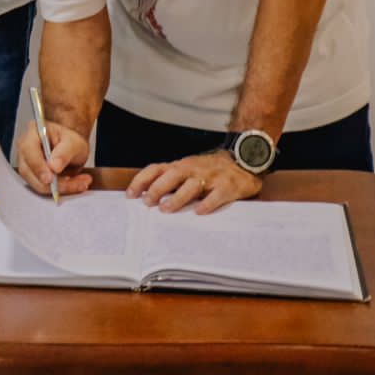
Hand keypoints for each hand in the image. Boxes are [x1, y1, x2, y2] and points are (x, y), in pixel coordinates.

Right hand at [16, 119, 91, 197]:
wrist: (71, 148)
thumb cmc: (69, 140)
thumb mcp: (74, 142)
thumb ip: (65, 152)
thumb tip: (54, 166)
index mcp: (33, 133)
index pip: (29, 151)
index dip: (38, 166)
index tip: (51, 178)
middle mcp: (25, 149)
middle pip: (30, 172)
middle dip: (54, 182)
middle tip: (76, 183)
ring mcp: (27, 165)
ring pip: (37, 184)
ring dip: (61, 187)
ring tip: (81, 183)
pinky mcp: (33, 178)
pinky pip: (44, 188)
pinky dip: (61, 190)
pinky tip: (75, 185)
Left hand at [126, 150, 261, 214]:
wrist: (243, 161)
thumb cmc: (210, 170)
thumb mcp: (189, 170)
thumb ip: (171, 180)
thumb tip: (146, 197)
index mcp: (182, 165)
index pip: (157, 168)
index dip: (142, 180)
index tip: (130, 194)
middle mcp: (194, 168)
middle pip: (172, 174)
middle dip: (158, 188)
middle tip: (148, 202)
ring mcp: (211, 177)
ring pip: (192, 185)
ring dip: (177, 197)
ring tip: (166, 209)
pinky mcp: (227, 186)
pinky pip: (216, 195)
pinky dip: (207, 204)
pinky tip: (199, 213)